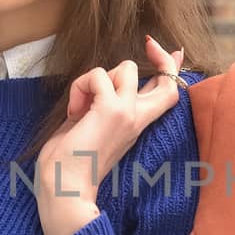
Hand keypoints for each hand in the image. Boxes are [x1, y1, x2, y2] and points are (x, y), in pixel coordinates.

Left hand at [34, 35, 185, 234]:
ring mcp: (127, 114)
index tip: (169, 50)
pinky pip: (97, 75)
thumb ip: (101, 105)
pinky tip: (74, 111)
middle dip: (162, 58)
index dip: (171, 69)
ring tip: (83, 104)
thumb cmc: (69, 163)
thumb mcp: (92, 127)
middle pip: (169, 81)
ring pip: (126, 67)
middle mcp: (138, 120)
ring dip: (99, 77)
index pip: (165, 94)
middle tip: (149, 44)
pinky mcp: (111, 110)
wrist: (64, 189)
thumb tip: (102, 83)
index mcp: (135, 125)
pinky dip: (80, 86)